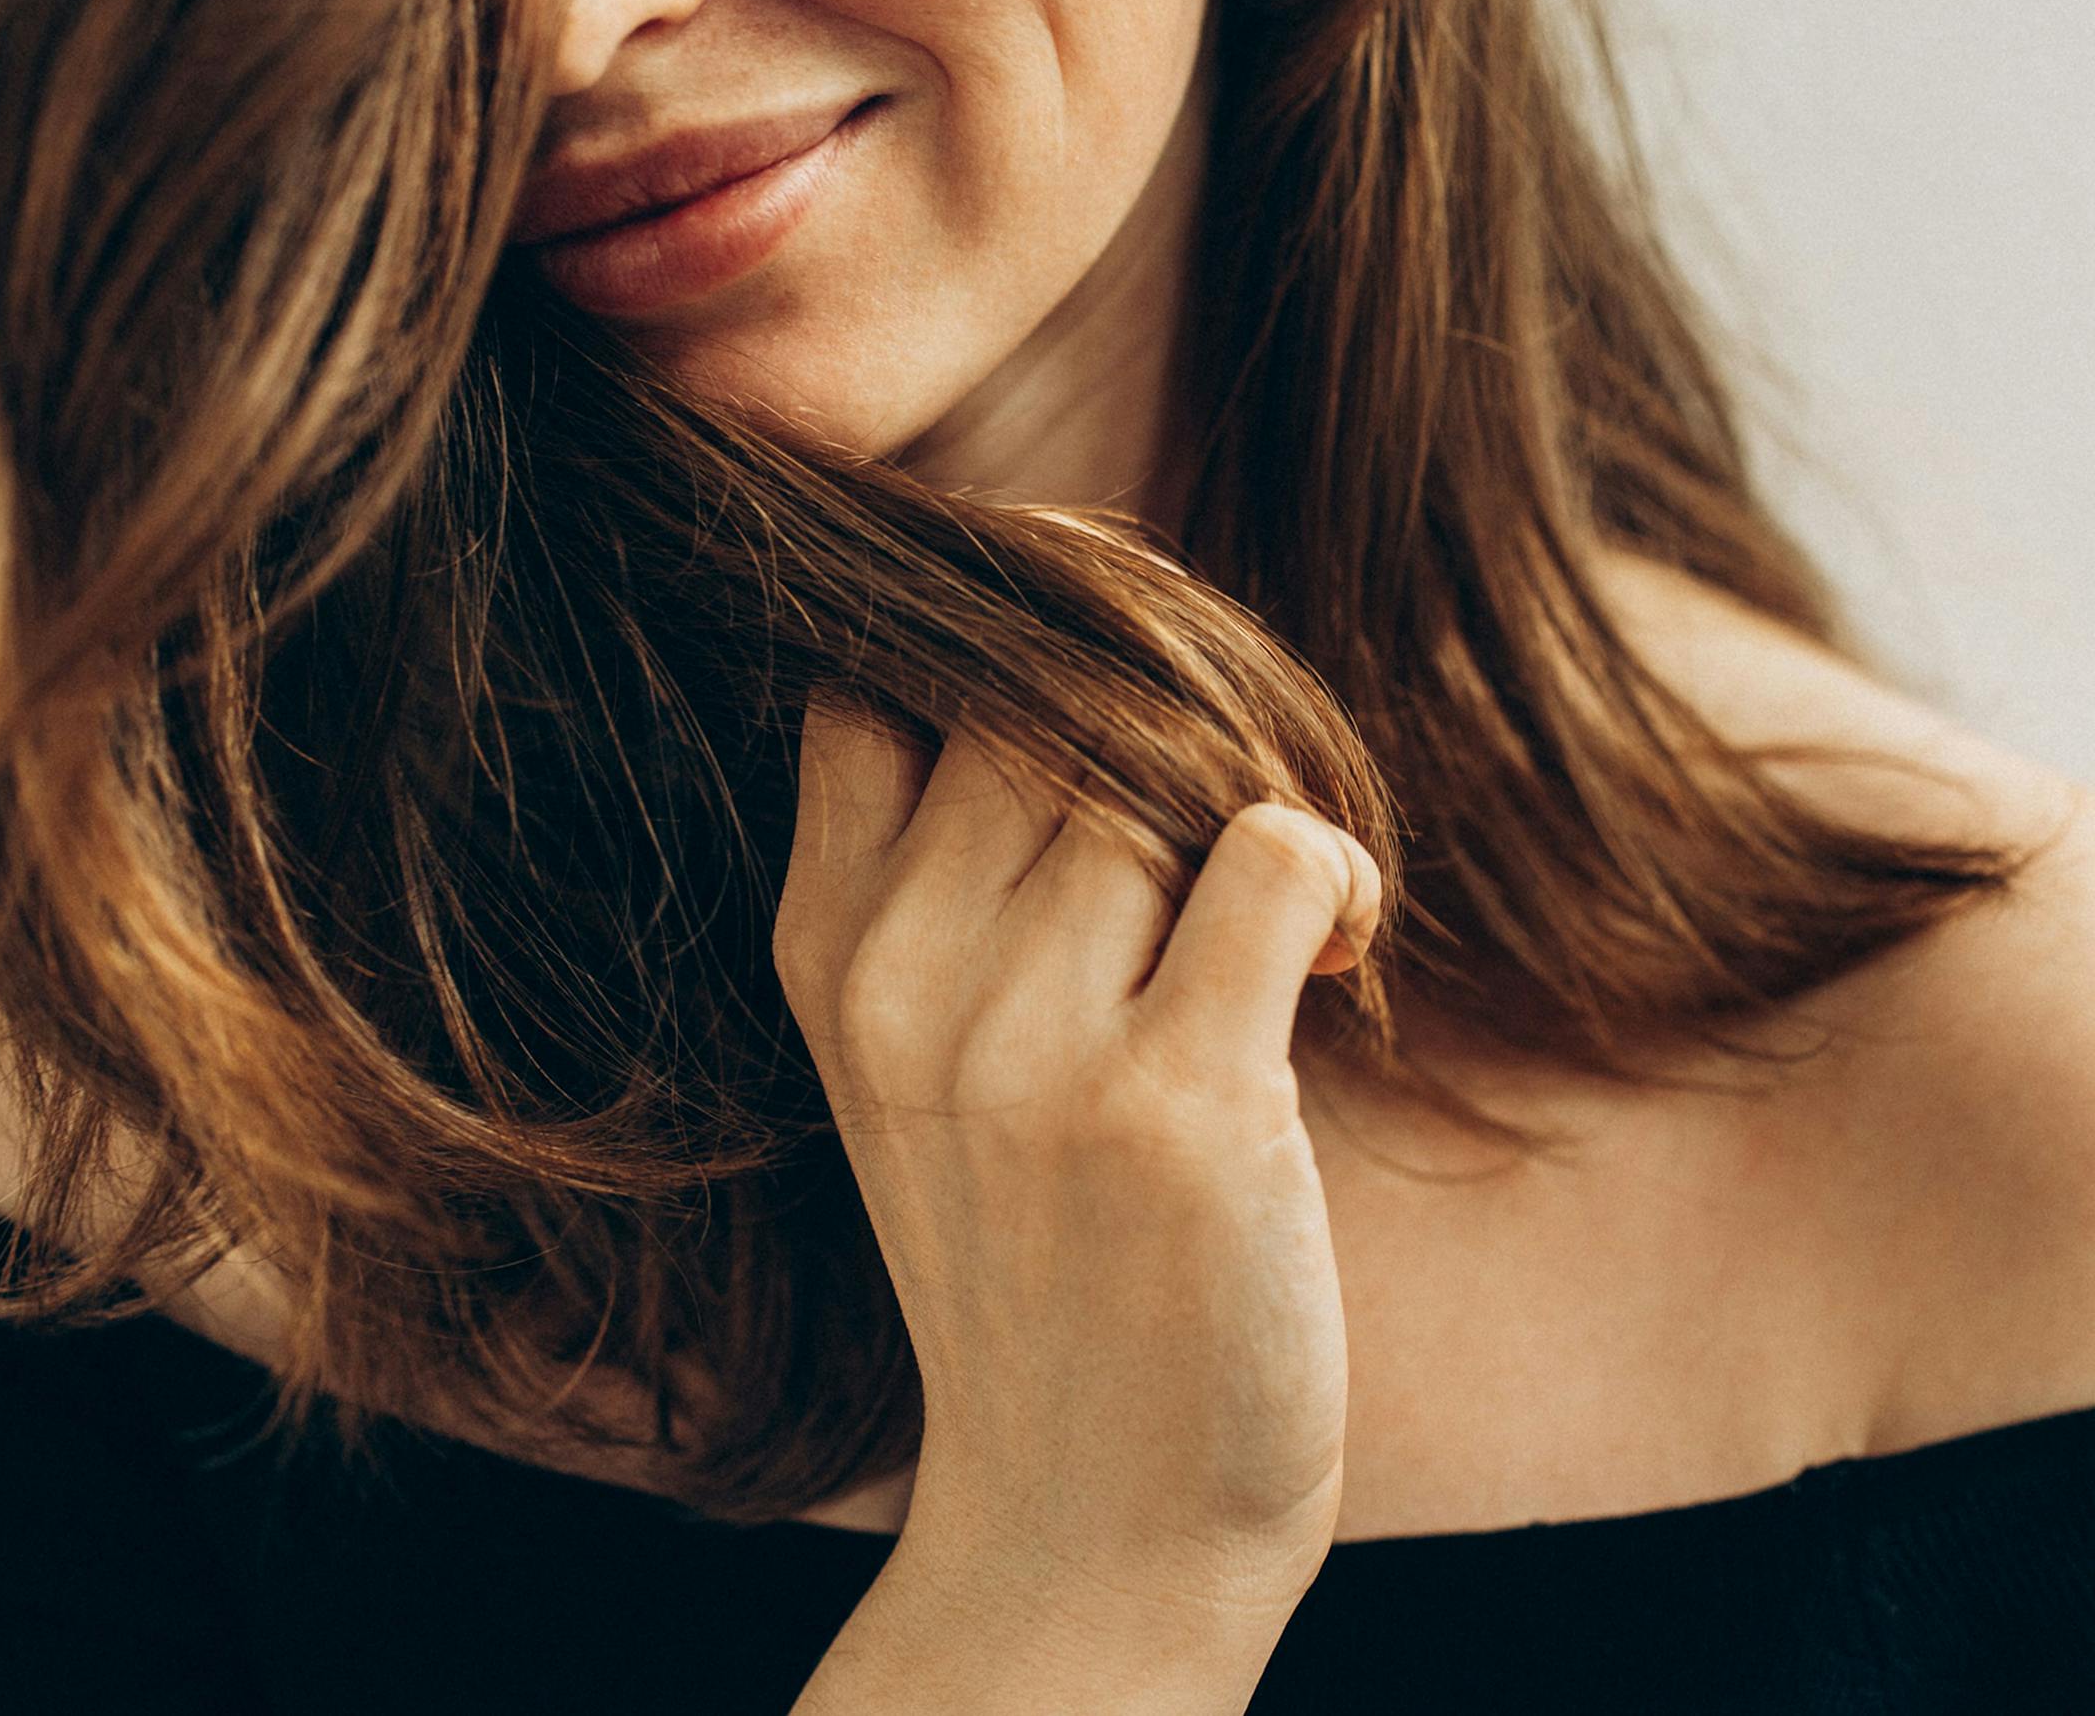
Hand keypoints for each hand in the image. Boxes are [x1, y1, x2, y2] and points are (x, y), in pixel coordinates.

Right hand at [772, 701, 1382, 1639]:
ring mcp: (1030, 1046)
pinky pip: (1272, 852)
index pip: (878, 687)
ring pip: (1161, 769)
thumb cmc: (1036, 1256)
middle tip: (1227, 814)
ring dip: (1254, 806)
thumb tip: (1073, 654)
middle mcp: (905, 983)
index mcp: (830, 954)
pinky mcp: (1176, 1103)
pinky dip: (1333, 867)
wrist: (1087, 1527)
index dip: (1001, 646)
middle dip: (1153, 730)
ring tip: (1284, 914)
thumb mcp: (915, 1060)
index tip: (1100, 681)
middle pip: (1041, 710)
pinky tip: (1342, 950)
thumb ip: (945, 874)